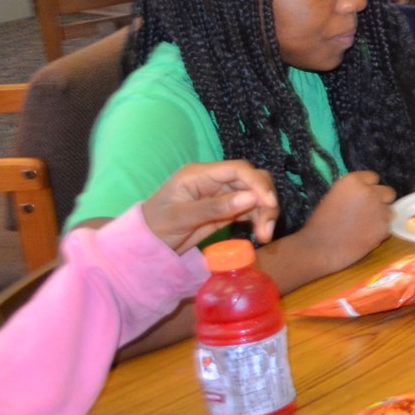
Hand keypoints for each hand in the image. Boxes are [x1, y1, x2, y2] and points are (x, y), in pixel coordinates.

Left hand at [142, 160, 278, 248]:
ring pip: (255, 195)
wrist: (145, 245)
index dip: (258, 184)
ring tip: (264, 235)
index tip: (269, 204)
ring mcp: (221, 194)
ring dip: (265, 212)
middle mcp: (214, 180)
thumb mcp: (182, 218)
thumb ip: (216, 207)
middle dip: (265, 200)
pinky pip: (250, 208)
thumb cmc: (156, 227)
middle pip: (252, 180)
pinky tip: (260, 233)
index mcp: (200, 174)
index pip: (238, 169)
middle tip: (267, 226)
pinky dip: (259, 219)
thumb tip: (252, 198)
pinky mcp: (226, 209)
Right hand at [298, 170, 394, 271]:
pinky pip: (387, 227)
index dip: (368, 188)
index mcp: (353, 181)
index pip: (373, 177)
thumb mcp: (333, 197)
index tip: (362, 197)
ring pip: (390, 211)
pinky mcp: (384, 228)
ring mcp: (379, 210)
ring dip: (382, 217)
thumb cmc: (320, 224)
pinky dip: (380, 232)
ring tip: (365, 227)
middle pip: (388, 192)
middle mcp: (369, 192)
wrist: (319, 247)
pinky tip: (365, 237)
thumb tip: (365, 194)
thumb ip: (352, 192)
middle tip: (369, 212)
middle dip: (381, 201)